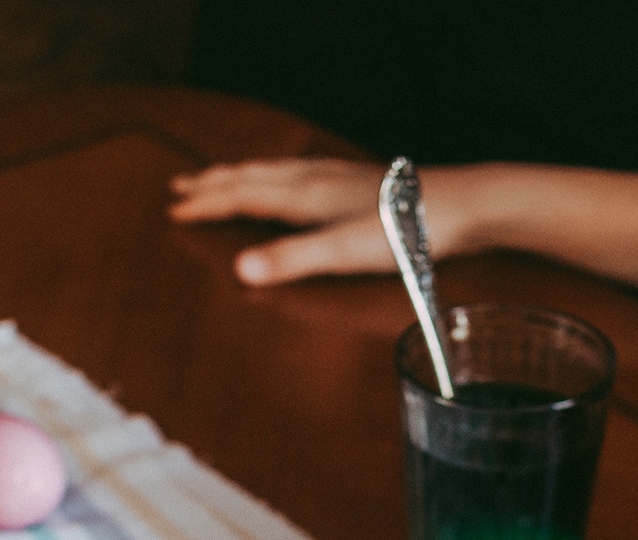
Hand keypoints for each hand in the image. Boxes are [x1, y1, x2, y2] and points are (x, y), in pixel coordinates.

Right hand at [168, 157, 483, 285]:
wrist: (463, 207)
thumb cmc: (405, 234)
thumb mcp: (344, 253)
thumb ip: (292, 261)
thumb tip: (239, 271)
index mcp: (305, 197)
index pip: (242, 198)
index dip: (207, 204)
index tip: (174, 210)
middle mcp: (316, 180)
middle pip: (253, 178)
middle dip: (215, 183)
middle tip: (180, 186)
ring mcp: (340, 179)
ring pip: (276, 171)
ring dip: (243, 174)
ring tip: (225, 176)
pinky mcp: (362, 184)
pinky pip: (303, 172)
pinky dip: (279, 173)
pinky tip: (295, 178)